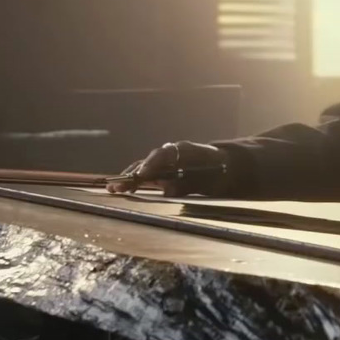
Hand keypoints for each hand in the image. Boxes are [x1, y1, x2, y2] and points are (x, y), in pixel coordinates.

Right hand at [109, 141, 234, 196]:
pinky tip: (123, 188)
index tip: (142, 174)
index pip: (162, 155)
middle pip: (148, 162)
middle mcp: (171, 153)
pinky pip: (147, 173)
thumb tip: (167, 190)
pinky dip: (136, 180)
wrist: (225, 167)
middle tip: (118, 185)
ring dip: (130, 177)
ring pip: (144, 167)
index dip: (151, 164)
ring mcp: (166, 161)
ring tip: (114, 187)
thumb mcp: (209, 178)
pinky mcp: (163, 170)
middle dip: (133, 174)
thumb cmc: (217, 172)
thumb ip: (189, 183)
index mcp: (183, 150)